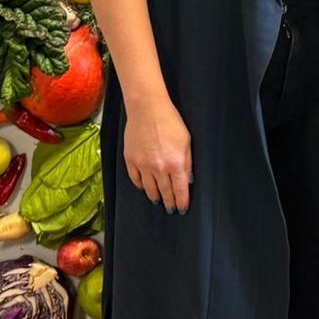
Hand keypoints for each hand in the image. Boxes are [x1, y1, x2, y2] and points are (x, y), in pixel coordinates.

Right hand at [123, 95, 192, 211]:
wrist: (147, 108)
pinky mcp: (130, 159)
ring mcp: (143, 164)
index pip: (180, 189)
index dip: (182, 201)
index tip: (182, 209)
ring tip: (157, 201)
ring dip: (154, 196)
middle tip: (170, 209)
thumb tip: (188, 179)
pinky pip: (135, 178)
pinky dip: (140, 185)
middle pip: (165, 191)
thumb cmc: (170, 121)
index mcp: (175, 163)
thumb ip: (187, 162)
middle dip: (169, 202)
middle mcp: (159, 167)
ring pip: (149, 188)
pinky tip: (143, 188)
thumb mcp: (186, 141)